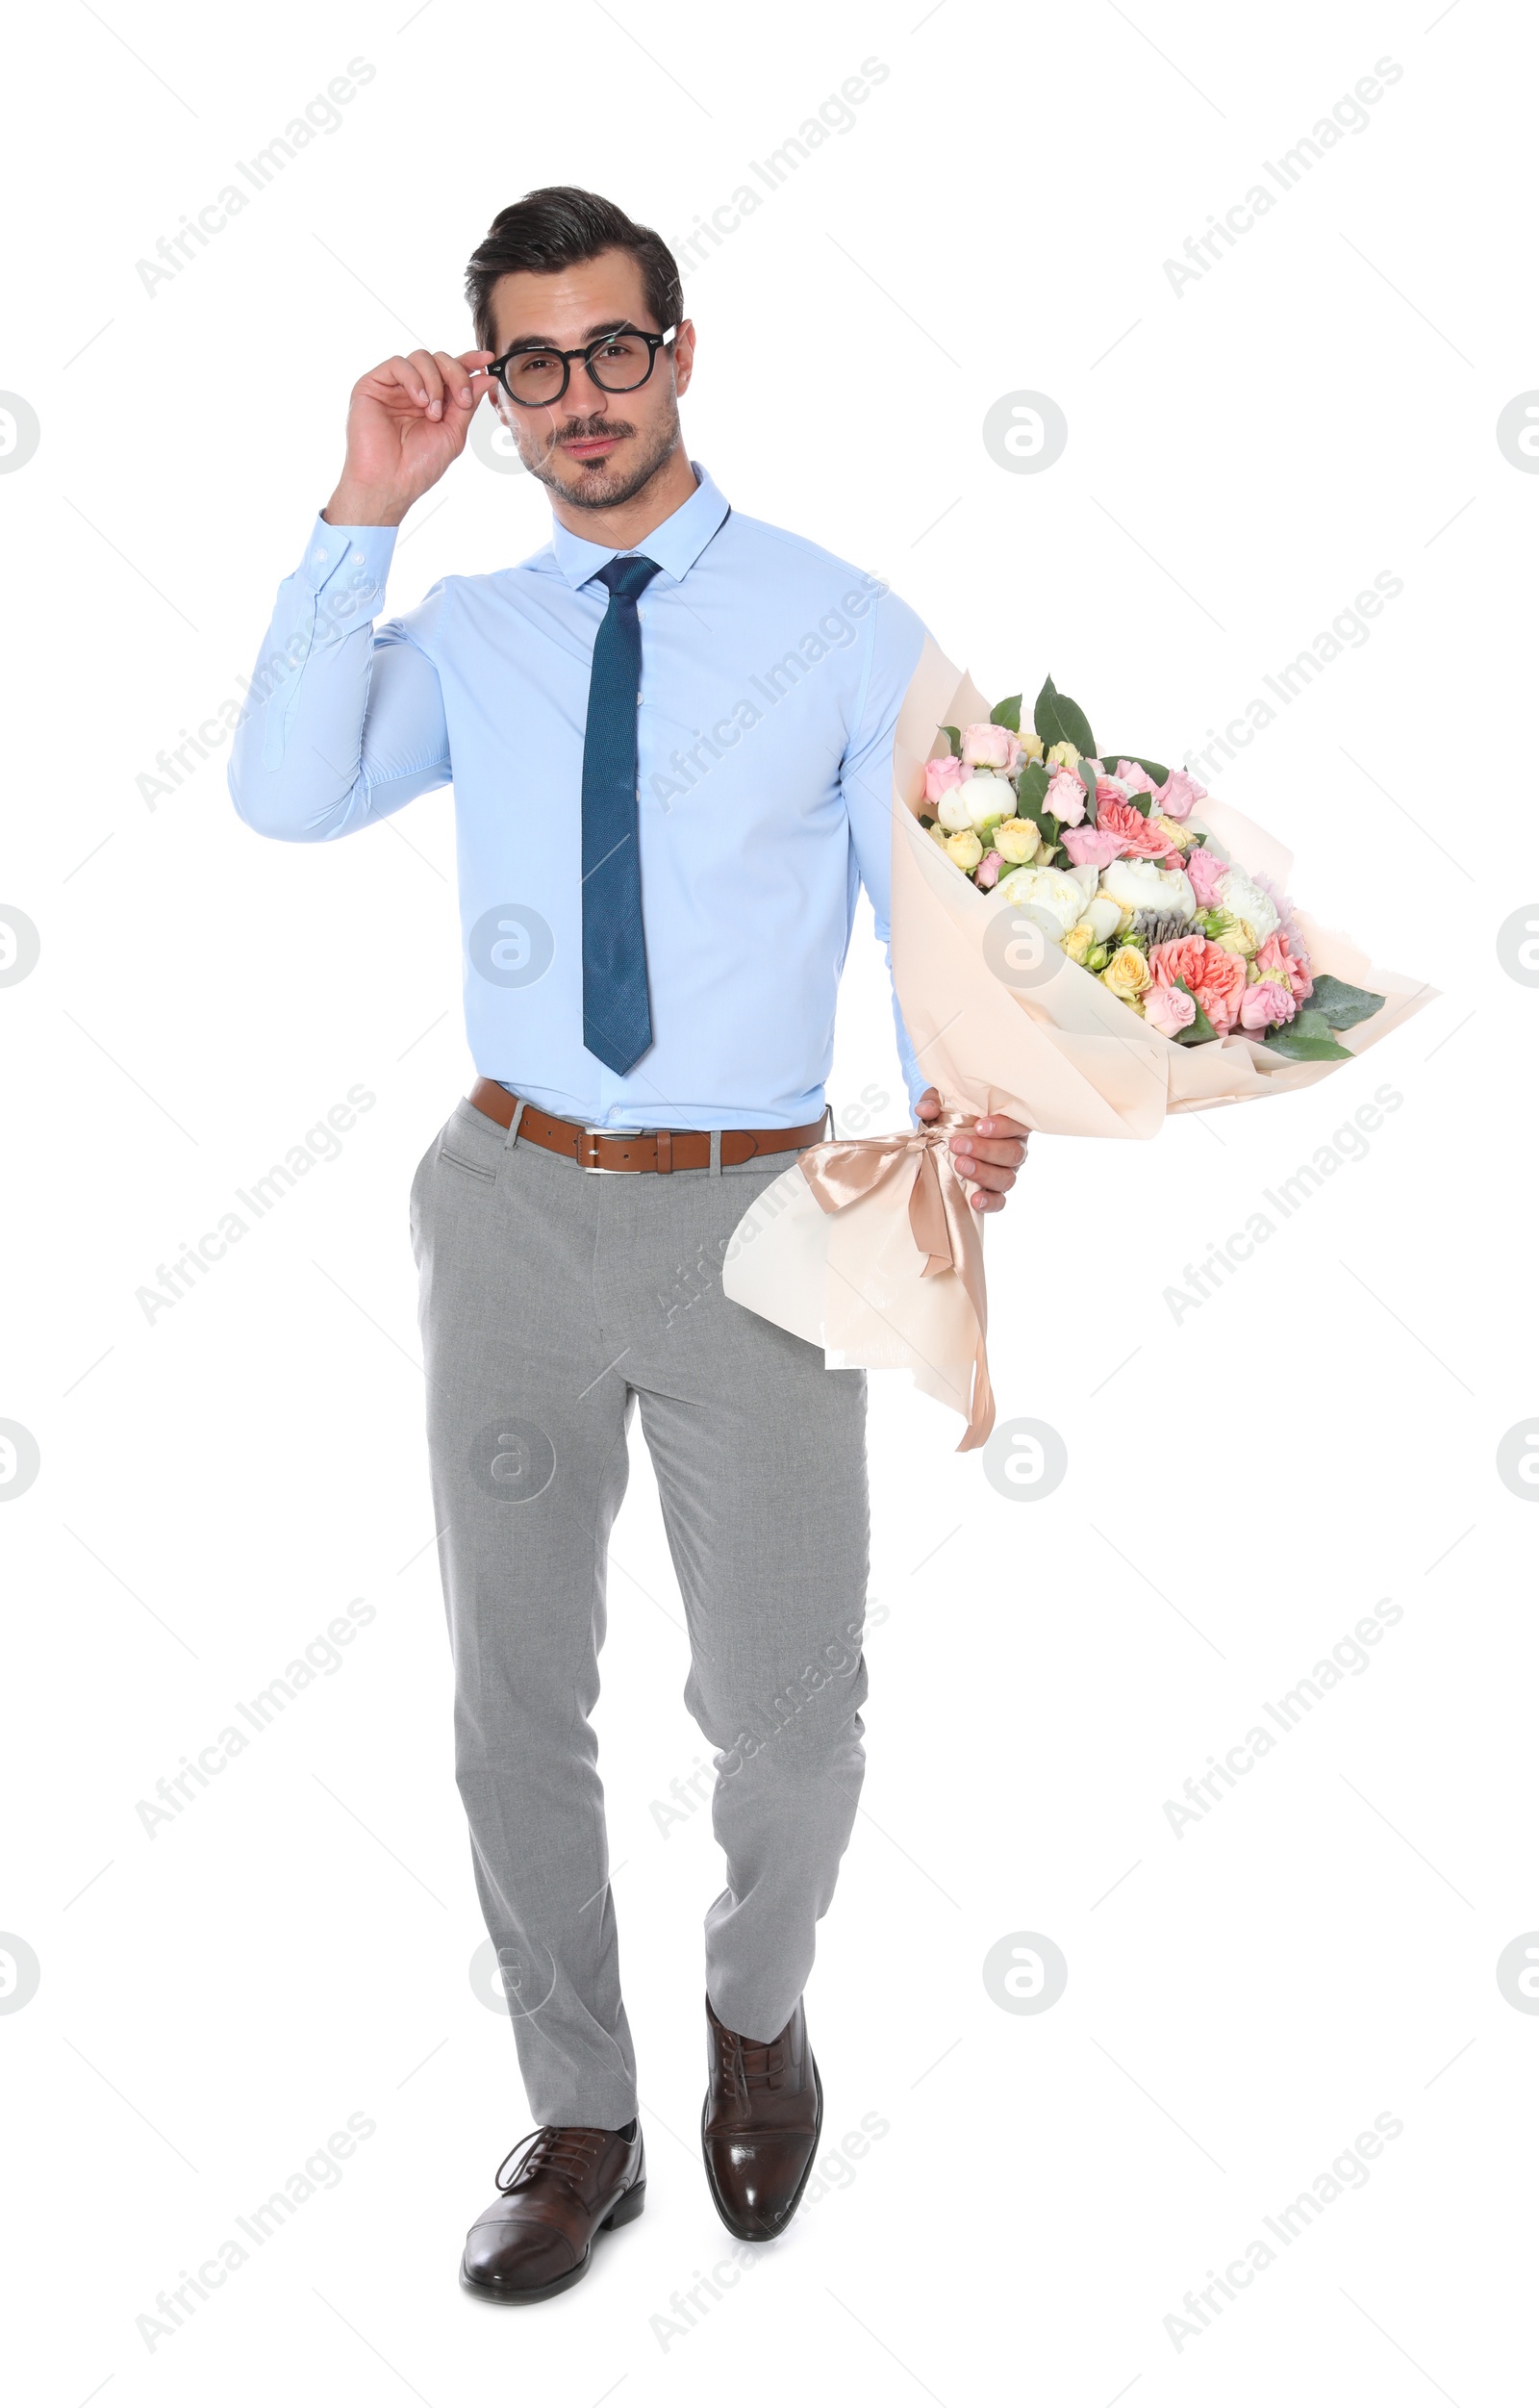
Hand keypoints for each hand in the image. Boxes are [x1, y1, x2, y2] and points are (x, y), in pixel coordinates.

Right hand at [323, 347, 496, 527]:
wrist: (389, 483)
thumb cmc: (418, 466)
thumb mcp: (453, 433)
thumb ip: (468, 404)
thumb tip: (486, 376)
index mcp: (432, 401)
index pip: (450, 372)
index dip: (469, 361)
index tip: (488, 358)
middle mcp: (413, 390)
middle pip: (439, 359)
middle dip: (456, 375)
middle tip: (462, 400)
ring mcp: (392, 387)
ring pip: (421, 357)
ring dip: (435, 382)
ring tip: (433, 412)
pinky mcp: (372, 385)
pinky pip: (398, 364)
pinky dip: (414, 379)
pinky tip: (419, 401)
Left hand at [915, 1088, 1027, 1213]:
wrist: (945, 1139)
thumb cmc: (954, 1114)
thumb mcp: (943, 1102)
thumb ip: (935, 1101)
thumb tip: (925, 1110)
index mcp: (1010, 1123)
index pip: (1017, 1124)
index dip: (1002, 1126)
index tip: (979, 1126)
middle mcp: (1014, 1148)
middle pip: (1013, 1152)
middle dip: (985, 1150)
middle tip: (957, 1145)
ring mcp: (1007, 1172)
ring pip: (1007, 1177)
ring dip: (983, 1173)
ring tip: (960, 1166)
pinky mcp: (996, 1192)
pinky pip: (1000, 1201)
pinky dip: (989, 1202)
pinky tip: (974, 1200)